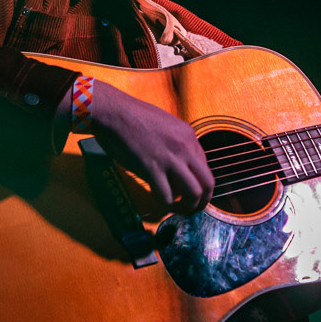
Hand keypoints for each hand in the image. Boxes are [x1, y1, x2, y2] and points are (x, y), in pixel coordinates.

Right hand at [88, 81, 213, 213]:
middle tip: (192, 209)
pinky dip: (164, 206)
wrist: (112, 111)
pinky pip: (166, 197)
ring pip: (193, 193)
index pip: (204, 167)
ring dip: (187, 208)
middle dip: (202, 201)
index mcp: (188, 135)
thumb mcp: (164, 125)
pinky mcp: (151, 168)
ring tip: (176, 210)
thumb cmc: (131, 116)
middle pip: (208, 183)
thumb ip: (174, 143)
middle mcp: (184, 147)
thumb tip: (175, 166)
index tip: (188, 191)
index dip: (198, 183)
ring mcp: (169, 158)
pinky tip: (156, 203)